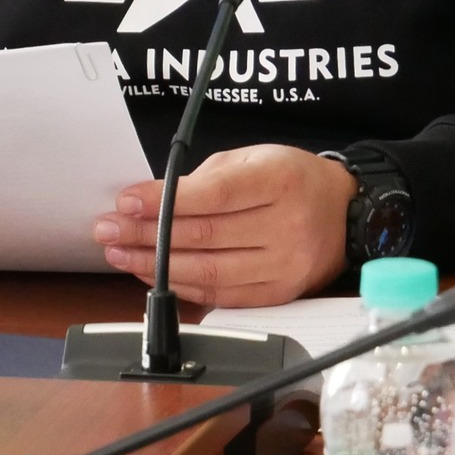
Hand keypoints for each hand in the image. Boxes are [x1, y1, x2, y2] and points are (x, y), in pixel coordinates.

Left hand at [93, 144, 355, 307]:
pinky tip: (153, 275)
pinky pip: (222, 296)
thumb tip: (148, 201)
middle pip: (205, 236)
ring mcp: (285, 266)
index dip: (163, 202)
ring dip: (155, 266)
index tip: (125, 202)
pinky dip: (182, 286)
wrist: (346, 212)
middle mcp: (287, 226)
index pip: (213, 195)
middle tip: (108, 230)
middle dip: (147, 234)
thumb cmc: (292, 178)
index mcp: (280, 180)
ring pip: (209, 271)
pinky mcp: (280, 295)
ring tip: (120, 255)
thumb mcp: (253, 159)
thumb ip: (204, 179)